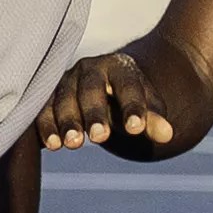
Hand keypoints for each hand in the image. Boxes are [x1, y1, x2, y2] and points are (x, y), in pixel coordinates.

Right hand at [36, 48, 174, 152]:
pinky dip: (46, 125)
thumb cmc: (127, 101)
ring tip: (72, 144)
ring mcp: (66, 79)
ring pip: (64, 98)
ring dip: (67, 121)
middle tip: (101, 138)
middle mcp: (90, 69)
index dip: (133, 106)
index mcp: (120, 67)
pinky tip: (51, 145)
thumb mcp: (145, 107)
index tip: (137, 129)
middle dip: (95, 114)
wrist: (105, 84)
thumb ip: (154, 119)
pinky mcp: (48, 94)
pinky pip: (43, 107)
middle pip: (91, 90)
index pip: (128, 86)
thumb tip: (168, 135)